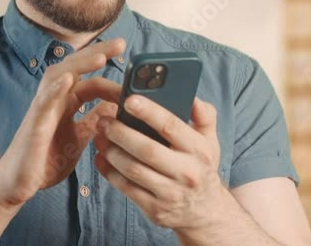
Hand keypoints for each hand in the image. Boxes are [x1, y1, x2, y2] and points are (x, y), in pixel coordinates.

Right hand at [0, 38, 124, 206]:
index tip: (133, 82)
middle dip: (97, 53)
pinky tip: (67, 80)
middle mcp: (54, 101)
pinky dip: (55, 89)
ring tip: (100, 56)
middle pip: (75, 68)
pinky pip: (44, 102)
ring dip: (79, 65)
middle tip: (121, 43)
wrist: (19, 183)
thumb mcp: (78, 139)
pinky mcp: (34, 125)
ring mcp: (43, 110)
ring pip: (59, 77)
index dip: (110, 79)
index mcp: (66, 104)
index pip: (89, 82)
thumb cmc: (45, 161)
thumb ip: (93, 121)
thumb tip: (114, 107)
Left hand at [93, 95, 233, 231]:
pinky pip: (127, 188)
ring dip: (111, 152)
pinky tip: (101, 159)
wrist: (205, 213)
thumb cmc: (201, 168)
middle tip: (104, 121)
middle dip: (121, 133)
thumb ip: (204, 116)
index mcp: (198, 150)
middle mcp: (186, 172)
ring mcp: (170, 193)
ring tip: (100, 137)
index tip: (128, 100)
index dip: (148, 112)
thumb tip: (192, 97)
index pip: (171, 126)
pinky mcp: (155, 209)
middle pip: (147, 149)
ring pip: (133, 170)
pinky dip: (110, 172)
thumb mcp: (210, 141)